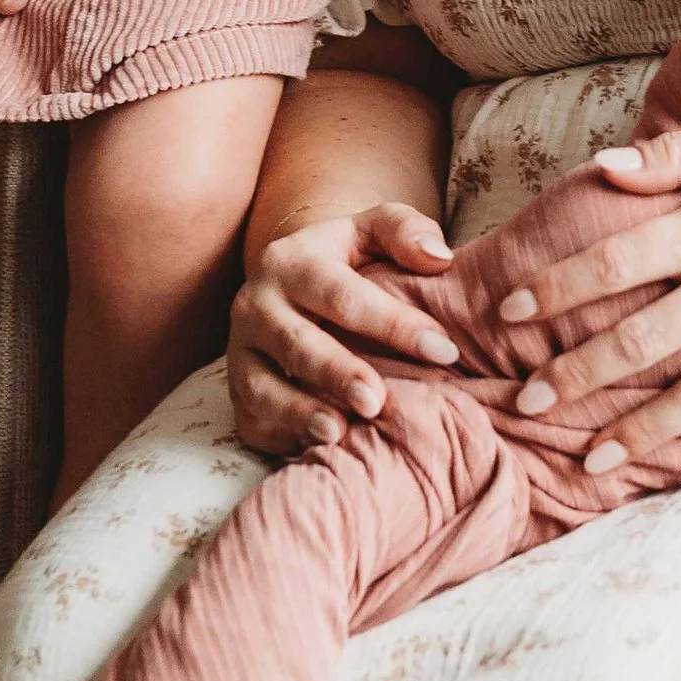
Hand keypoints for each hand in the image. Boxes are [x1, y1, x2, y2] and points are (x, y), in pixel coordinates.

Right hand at [227, 201, 461, 455]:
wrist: (288, 282)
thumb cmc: (346, 260)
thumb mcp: (371, 231)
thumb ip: (405, 230)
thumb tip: (439, 258)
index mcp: (291, 262)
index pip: (344, 294)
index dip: (395, 323)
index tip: (443, 350)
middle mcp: (255, 305)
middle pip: (298, 344)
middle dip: (338, 374)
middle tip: (377, 401)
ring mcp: (241, 352)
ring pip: (264, 387)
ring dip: (301, 412)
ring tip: (340, 432)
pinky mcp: (237, 391)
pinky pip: (252, 419)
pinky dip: (282, 437)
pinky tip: (318, 449)